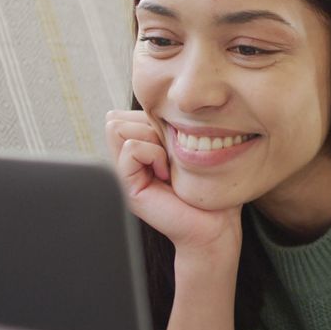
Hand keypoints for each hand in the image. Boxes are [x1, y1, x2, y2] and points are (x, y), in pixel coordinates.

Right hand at [104, 110, 241, 254]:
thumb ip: (162, 127)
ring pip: (118, 127)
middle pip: (115, 118)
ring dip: (151, 139)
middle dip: (147, 127)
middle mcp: (124, 162)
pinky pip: (131, 148)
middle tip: (169, 155)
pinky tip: (166, 174)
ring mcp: (123, 174)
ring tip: (167, 164)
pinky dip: (153, 154)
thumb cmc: (208, 187)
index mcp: (136, 150)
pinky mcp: (126, 187)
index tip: (173, 145)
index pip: (122, 113)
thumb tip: (148, 104)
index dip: (149, 119)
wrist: (215, 225)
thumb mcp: (183, 146)